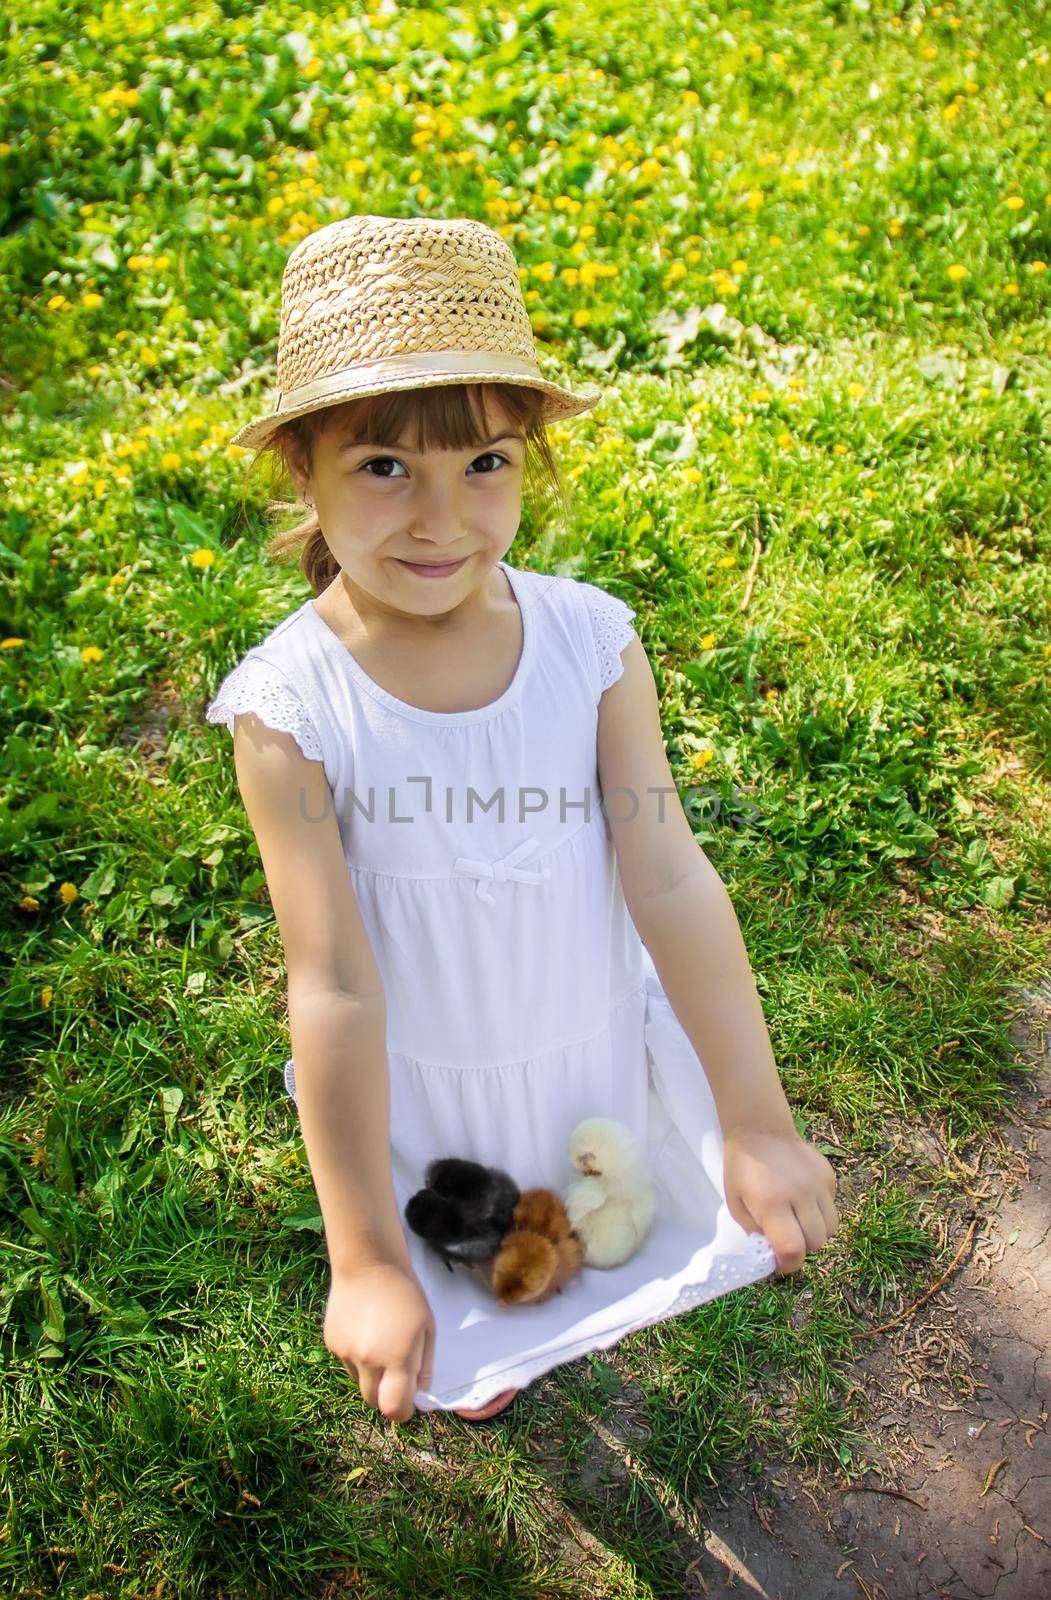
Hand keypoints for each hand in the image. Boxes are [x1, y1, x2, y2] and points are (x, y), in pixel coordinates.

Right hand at [324, 1261, 435, 1422]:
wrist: (368, 1263)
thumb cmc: (406, 1294)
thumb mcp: (427, 1328)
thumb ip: (424, 1366)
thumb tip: (418, 1394)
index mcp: (397, 1358)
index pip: (395, 1409)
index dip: (403, 1412)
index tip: (408, 1403)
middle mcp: (368, 1360)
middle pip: (374, 1403)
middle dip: (386, 1397)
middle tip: (395, 1375)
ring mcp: (346, 1353)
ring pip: (359, 1382)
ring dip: (370, 1375)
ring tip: (379, 1343)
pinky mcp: (331, 1343)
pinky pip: (346, 1363)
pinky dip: (356, 1357)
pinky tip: (363, 1330)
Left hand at [721, 1126, 838, 1275]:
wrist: (761, 1131)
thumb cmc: (742, 1170)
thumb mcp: (736, 1204)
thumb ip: (756, 1233)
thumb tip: (775, 1254)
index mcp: (772, 1203)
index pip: (793, 1248)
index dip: (789, 1264)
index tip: (781, 1262)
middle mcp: (800, 1195)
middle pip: (816, 1242)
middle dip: (802, 1248)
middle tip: (788, 1237)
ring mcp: (818, 1184)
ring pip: (831, 1228)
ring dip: (815, 1232)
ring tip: (798, 1219)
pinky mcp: (829, 1175)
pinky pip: (832, 1206)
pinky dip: (821, 1211)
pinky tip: (804, 1198)